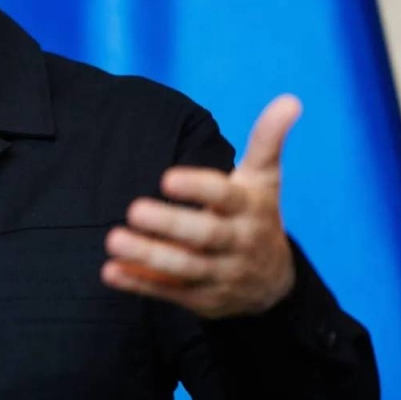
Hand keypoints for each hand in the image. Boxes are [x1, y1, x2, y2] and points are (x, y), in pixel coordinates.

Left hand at [100, 95, 300, 318]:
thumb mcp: (264, 180)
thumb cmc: (257, 216)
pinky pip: (169, 292)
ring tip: (113, 239)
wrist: (274, 284)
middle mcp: (238, 244)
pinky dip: (140, 284)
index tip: (167, 178)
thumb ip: (267, 140)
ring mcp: (221, 275)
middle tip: (134, 209)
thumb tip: (290, 99)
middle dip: (169, 225)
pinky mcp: (202, 299)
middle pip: (204, 235)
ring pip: (184, 267)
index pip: (225, 197)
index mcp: (249, 210)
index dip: (199, 188)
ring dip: (148, 255)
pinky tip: (110, 272)